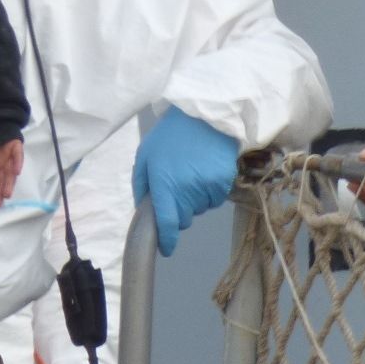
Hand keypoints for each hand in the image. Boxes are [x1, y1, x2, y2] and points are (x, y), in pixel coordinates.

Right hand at [0, 139, 25, 209]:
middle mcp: (4, 161)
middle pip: (3, 178)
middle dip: (1, 191)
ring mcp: (11, 153)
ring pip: (11, 170)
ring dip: (10, 181)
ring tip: (7, 193)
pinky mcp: (16, 144)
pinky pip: (17, 154)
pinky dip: (17, 162)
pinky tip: (17, 171)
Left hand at [134, 108, 241, 257]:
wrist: (204, 115)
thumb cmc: (170, 135)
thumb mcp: (145, 155)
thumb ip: (141, 185)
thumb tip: (145, 210)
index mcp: (164, 185)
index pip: (167, 224)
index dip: (167, 240)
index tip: (166, 248)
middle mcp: (187, 191)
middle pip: (184, 219)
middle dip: (179, 212)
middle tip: (176, 190)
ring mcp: (207, 188)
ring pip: (200, 209)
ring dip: (194, 201)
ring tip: (191, 175)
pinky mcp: (223, 182)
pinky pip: (214, 199)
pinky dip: (208, 192)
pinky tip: (205, 172)